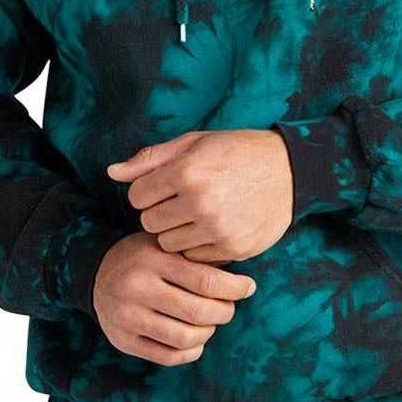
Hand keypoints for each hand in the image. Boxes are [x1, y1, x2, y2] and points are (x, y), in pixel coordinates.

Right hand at [92, 231, 256, 365]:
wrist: (97, 273)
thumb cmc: (144, 256)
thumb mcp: (166, 244)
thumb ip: (198, 257)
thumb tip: (240, 274)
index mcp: (154, 258)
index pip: (205, 279)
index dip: (234, 287)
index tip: (248, 287)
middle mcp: (138, 287)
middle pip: (198, 311)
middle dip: (224, 312)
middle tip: (229, 307)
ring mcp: (128, 317)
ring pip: (185, 338)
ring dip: (208, 333)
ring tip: (211, 322)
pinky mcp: (123, 340)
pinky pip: (167, 357)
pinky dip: (190, 351)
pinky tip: (196, 340)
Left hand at [105, 129, 293, 262]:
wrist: (290, 171)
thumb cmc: (237, 151)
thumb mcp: (194, 143)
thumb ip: (150, 159)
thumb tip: (111, 172)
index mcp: (186, 172)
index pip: (137, 196)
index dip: (147, 190)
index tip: (164, 185)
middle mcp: (199, 202)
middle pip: (149, 222)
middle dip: (159, 211)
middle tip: (181, 200)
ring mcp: (217, 229)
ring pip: (168, 243)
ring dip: (176, 231)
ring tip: (196, 213)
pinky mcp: (232, 249)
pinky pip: (193, 257)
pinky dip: (197, 245)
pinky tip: (212, 226)